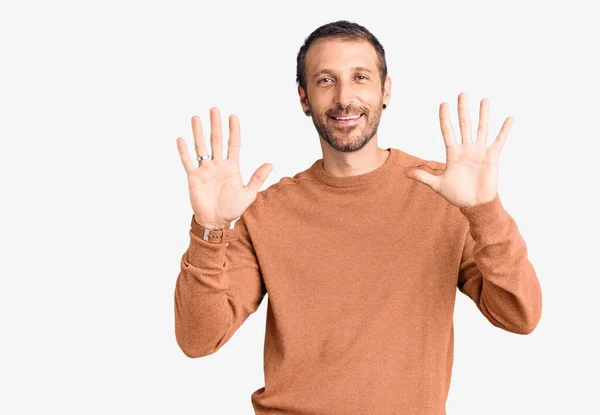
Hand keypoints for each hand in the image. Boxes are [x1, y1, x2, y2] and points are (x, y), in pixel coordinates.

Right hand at [176, 107, 272, 226]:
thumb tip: (270, 164)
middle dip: (216, 125)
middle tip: (214, 109)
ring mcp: (205, 170)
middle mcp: (218, 165)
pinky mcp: (193, 177)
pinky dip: (184, 151)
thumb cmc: (232, 209)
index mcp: (232, 167)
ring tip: (196, 118)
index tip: (233, 116)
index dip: (234, 131)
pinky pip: (187, 162)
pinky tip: (181, 139)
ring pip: (201, 147)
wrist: (216, 222)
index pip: (233, 145)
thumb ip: (257, 178)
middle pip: (217, 141)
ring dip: (198, 132)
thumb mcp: (248, 194)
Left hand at [405, 92, 512, 207]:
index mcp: (453, 153)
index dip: (445, 118)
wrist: (474, 204)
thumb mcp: (438, 185)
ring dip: (483, 114)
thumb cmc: (457, 194)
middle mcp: (466, 149)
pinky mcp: (491, 157)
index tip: (443, 104)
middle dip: (462, 110)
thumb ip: (424, 176)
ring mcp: (479, 152)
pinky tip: (509, 119)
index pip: (448, 131)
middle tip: (462, 94)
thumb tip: (406, 173)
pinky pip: (499, 141)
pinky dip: (504, 131)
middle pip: (464, 125)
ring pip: (481, 129)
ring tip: (484, 100)